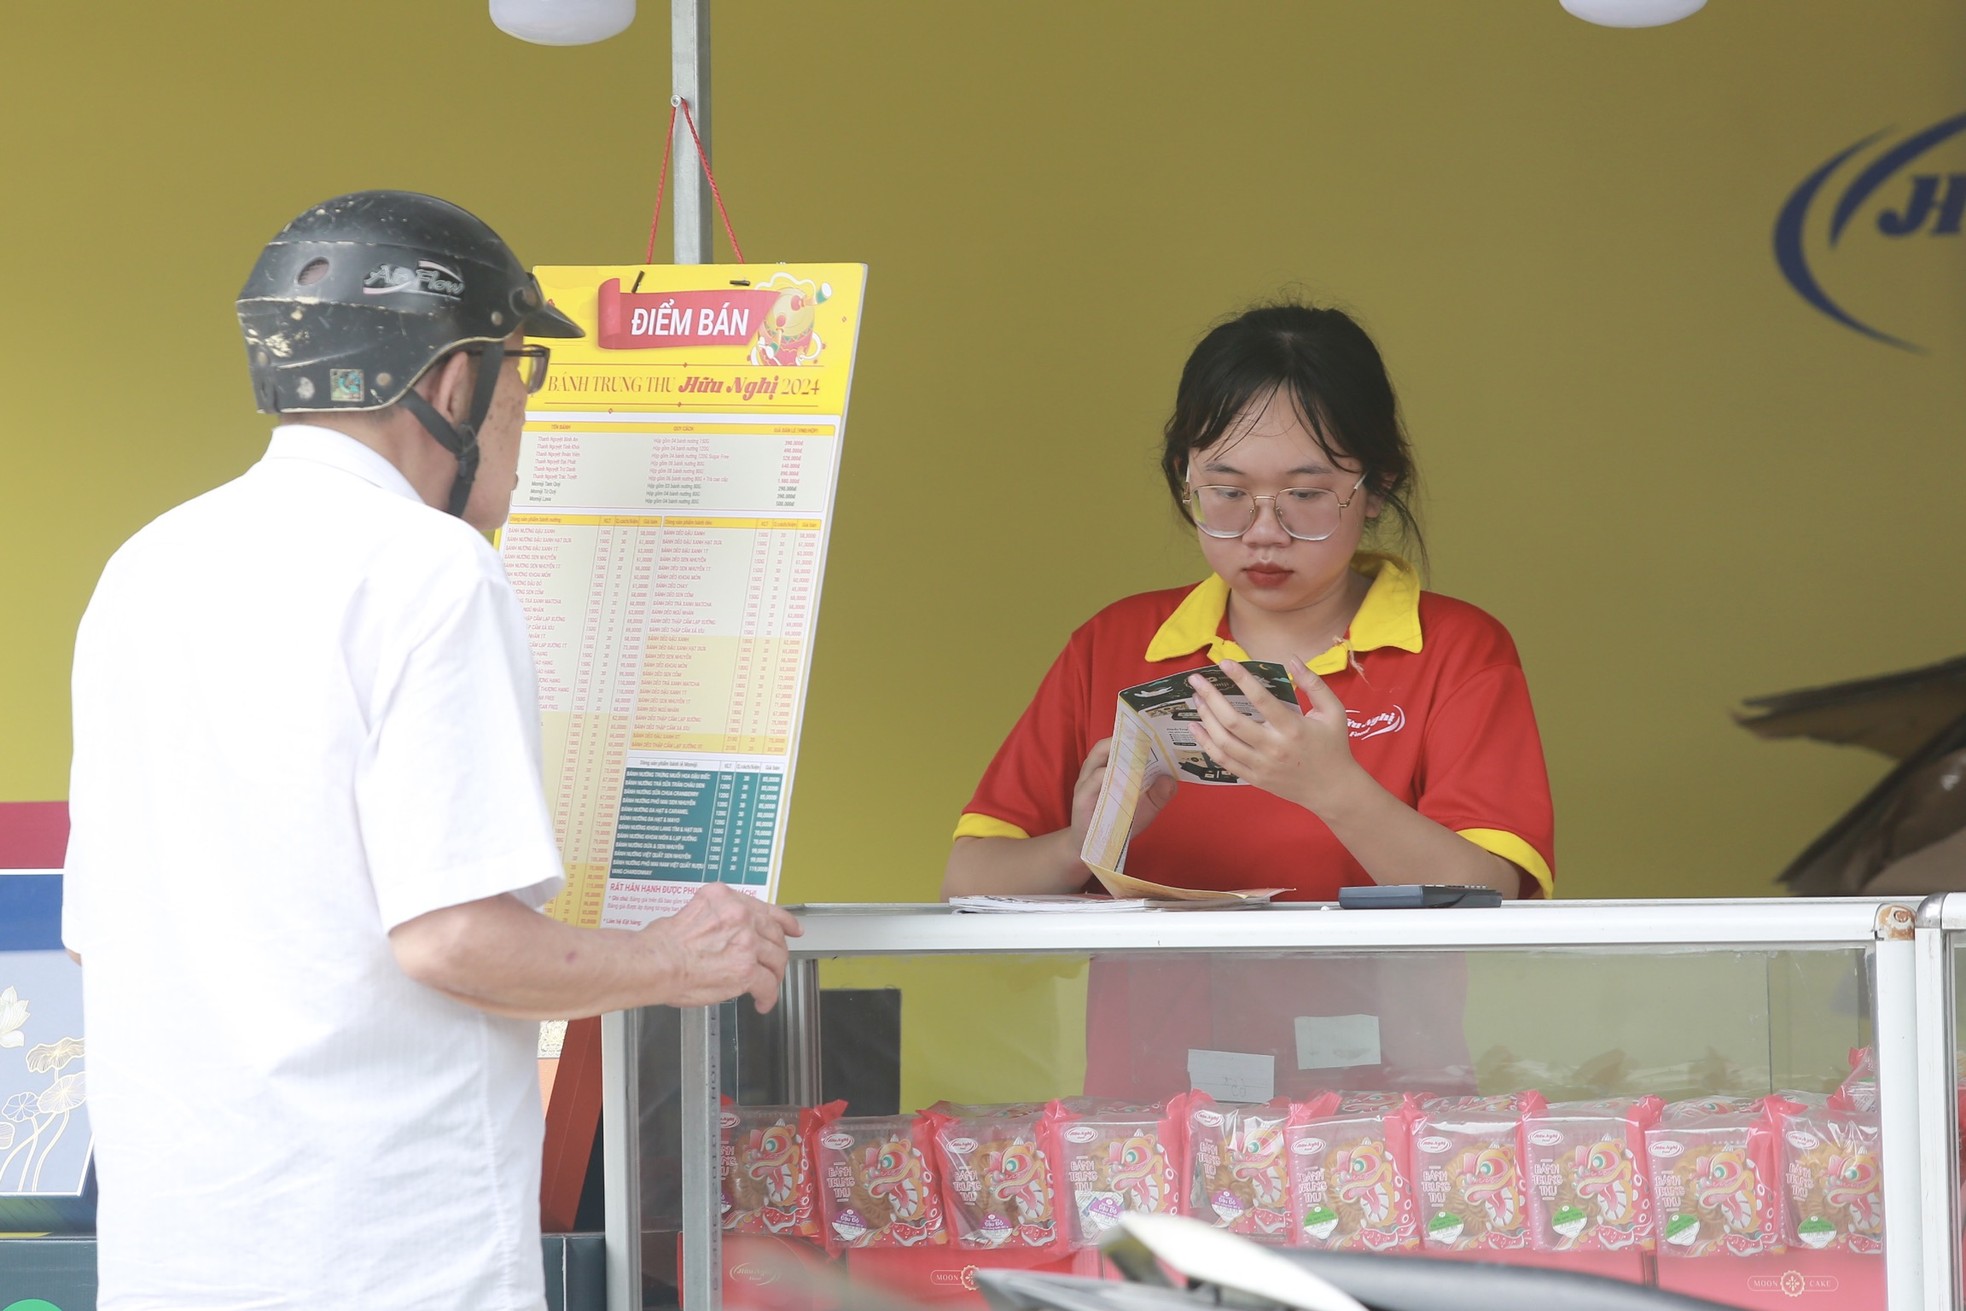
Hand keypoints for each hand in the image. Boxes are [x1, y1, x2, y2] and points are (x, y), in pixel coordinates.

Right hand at [641, 883, 802, 1011]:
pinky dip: (767, 996)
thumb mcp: (692, 912)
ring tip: (768, 985)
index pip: (764, 908)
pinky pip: (767, 985)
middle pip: (773, 934)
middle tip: (775, 963)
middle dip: (777, 951)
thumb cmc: (662, 944)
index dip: (783, 920)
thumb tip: (726, 934)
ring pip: (775, 959)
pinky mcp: (746, 969)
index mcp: (725, 898)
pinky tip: (762, 1002)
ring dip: (774, 975)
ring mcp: (746, 942)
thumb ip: (718, 918)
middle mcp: (740, 915)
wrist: (655, 963)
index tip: (791, 927)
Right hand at [1069, 737, 1178, 845]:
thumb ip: (1158, 795)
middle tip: (1145, 738)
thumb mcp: (1145, 809)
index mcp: (1109, 768)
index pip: (1119, 744)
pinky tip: (1123, 777)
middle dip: (1125, 739)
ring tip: (1137, 753)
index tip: (1152, 731)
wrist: (1093, 848)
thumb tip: (1171, 779)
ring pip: (1099, 757)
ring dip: (1117, 753)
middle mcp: (1095, 770)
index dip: (1134, 736)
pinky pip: (1094, 780)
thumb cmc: (1117, 823)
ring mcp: (1086, 782)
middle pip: (1106, 745)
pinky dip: (1108, 775)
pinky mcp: (1082, 797)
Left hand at [1186, 656, 1363, 815]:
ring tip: (1196, 699)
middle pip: (1233, 721)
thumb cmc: (1333, 746)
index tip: (1224, 663)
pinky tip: (1196, 727)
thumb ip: (1314, 684)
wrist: (1332, 789)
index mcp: (1293, 728)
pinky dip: (1206, 744)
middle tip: (1196, 680)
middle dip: (1211, 697)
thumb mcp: (1333, 712)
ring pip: (1223, 742)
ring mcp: (1261, 765)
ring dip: (1205, 718)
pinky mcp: (1254, 777)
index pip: (1261, 699)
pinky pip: (1223, 761)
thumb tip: (1293, 659)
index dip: (1241, 679)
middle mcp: (1274, 748)